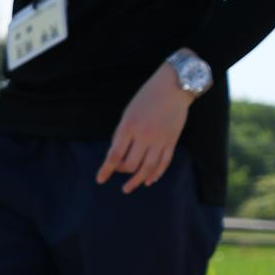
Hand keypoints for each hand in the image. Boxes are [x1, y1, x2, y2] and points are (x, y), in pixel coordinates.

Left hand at [97, 64, 193, 192]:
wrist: (174, 86)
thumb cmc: (146, 99)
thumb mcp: (127, 114)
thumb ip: (121, 135)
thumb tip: (114, 157)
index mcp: (129, 127)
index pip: (114, 156)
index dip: (106, 170)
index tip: (100, 180)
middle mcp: (145, 135)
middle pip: (131, 165)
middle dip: (122, 171)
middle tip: (118, 170)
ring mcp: (160, 139)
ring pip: (148, 168)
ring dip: (137, 181)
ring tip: (128, 188)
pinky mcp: (172, 140)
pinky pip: (164, 162)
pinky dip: (156, 174)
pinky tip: (149, 180)